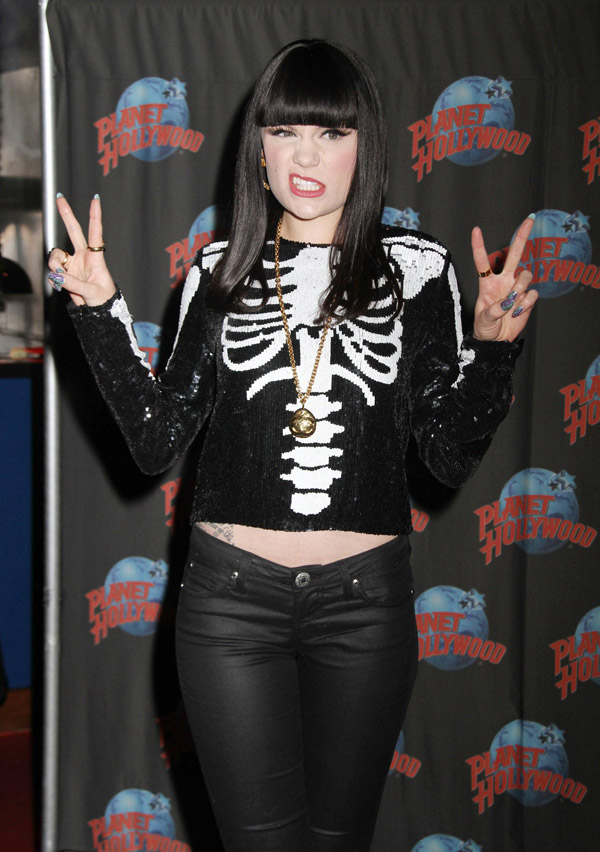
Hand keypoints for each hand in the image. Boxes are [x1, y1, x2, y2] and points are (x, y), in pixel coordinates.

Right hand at [47, 195, 116, 306]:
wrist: (98, 310)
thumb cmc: (102, 299)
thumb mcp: (92, 292)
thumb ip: (75, 284)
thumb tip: (58, 276)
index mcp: (96, 257)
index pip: (95, 233)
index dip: (95, 216)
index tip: (95, 200)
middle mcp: (83, 256)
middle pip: (74, 231)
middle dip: (66, 214)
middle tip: (59, 197)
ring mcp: (73, 263)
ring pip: (56, 255)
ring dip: (56, 267)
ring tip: (65, 281)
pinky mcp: (64, 271)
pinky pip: (53, 270)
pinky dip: (55, 278)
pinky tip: (63, 285)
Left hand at [471, 216, 538, 341]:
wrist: (497, 341)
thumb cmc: (486, 327)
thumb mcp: (483, 320)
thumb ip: (493, 310)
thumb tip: (507, 303)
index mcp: (487, 283)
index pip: (482, 262)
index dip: (479, 246)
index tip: (476, 230)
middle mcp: (504, 281)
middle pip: (514, 255)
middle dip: (522, 237)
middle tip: (529, 220)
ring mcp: (517, 288)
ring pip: (526, 276)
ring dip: (520, 290)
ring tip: (511, 306)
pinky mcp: (528, 297)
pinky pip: (532, 294)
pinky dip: (526, 304)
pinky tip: (518, 312)